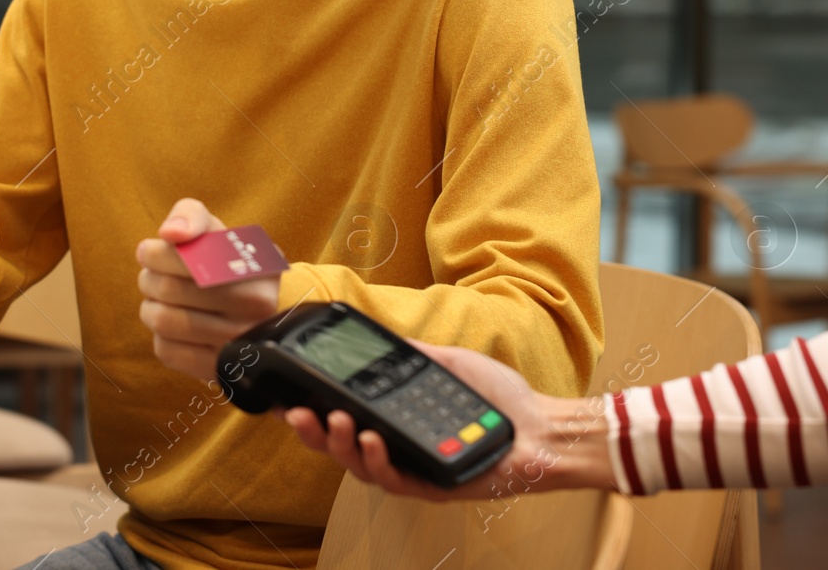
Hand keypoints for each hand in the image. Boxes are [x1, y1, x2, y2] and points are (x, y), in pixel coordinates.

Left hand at [136, 198, 282, 382]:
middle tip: (151, 274)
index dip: (156, 254)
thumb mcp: (218, 232)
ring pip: (163, 321)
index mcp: (255, 271)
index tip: (148, 251)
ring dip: (151, 306)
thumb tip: (170, 233)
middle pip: (169, 290)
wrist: (260, 314)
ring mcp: (238, 344)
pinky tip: (174, 324)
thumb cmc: (227, 265)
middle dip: (149, 278)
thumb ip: (191, 216)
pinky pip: (167, 351)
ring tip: (159, 298)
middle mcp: (254, 311)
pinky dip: (161, 335)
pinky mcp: (219, 371)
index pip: (187, 261)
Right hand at [283, 340, 610, 499]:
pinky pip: (395, 482)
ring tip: (337, 420)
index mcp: (398, 420)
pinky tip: (372, 441)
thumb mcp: (449, 364)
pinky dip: (379, 462)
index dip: (314, 413)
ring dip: (341, 445)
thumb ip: (416, 356)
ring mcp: (414, 470)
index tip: (287, 400)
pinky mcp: (432, 487)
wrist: (541, 426)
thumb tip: (385, 339)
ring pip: (361, 468)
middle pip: (341, 448)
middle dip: (314, 433)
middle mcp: (399, 448)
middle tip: (298, 414)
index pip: (346, 419)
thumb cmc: (501, 399)